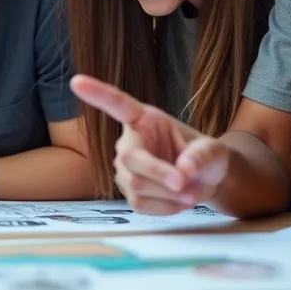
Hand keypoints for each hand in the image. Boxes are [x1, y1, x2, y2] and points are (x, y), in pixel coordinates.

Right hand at [71, 75, 228, 214]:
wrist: (205, 182)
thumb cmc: (206, 157)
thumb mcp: (214, 151)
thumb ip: (202, 156)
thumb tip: (184, 170)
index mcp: (145, 120)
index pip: (118, 105)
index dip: (97, 93)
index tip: (76, 81)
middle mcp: (128, 142)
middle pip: (130, 160)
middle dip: (159, 175)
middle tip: (187, 186)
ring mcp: (125, 169)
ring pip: (136, 186)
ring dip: (168, 195)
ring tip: (191, 193)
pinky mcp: (128, 192)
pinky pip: (140, 205)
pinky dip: (165, 208)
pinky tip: (178, 202)